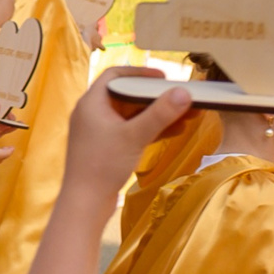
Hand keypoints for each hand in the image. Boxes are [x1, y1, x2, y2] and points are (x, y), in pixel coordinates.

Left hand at [64, 67, 194, 201]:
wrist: (85, 202)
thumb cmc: (102, 166)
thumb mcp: (134, 136)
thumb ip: (160, 114)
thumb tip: (183, 92)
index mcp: (91, 103)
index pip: (114, 76)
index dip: (138, 72)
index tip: (162, 76)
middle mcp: (92, 114)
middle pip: (128, 95)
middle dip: (157, 97)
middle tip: (182, 96)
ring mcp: (99, 131)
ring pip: (133, 115)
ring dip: (159, 114)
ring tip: (188, 113)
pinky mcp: (107, 147)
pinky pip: (133, 130)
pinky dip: (152, 128)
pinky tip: (177, 130)